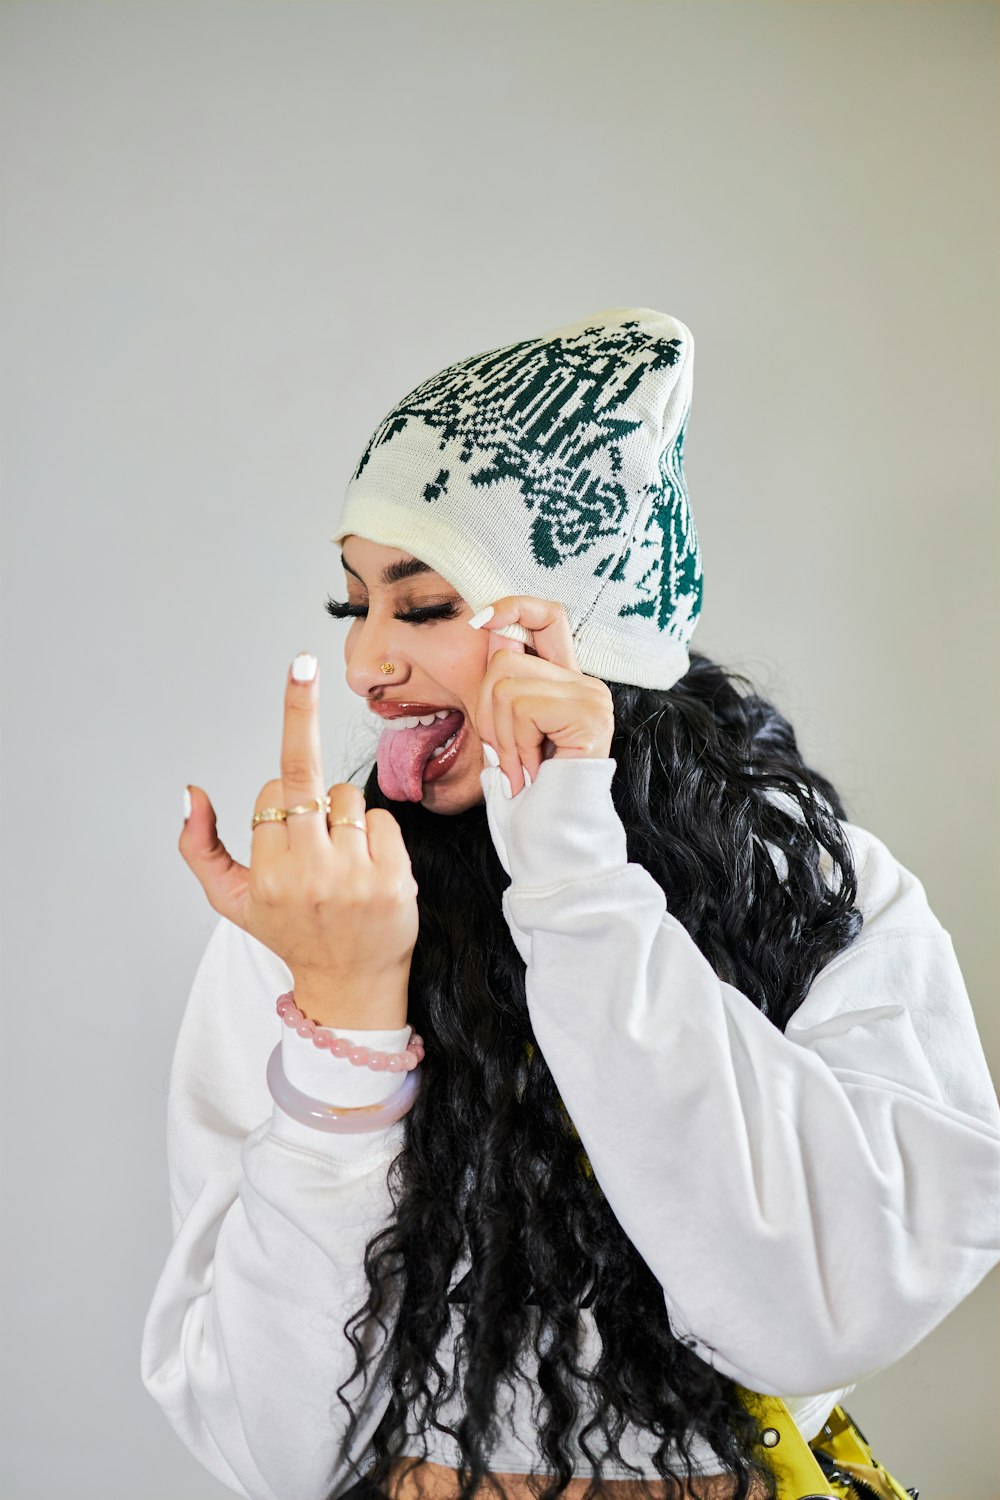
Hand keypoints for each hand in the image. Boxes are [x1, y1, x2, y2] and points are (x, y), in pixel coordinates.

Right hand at [179, 655, 418, 1027]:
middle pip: (308, 780)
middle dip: (302, 728)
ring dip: (344, 816)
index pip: (274, 793)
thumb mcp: (231, 900)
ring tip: (342, 860)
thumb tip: (190, 791)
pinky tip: (369, 866)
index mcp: (267, 877)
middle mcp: (308, 875)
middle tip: (300, 664)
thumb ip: (200, 847)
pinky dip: (377, 833)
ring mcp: (354, 878)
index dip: (280, 797)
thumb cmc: (291, 933)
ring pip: (348, 798)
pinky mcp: (395, 880)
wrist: (350, 986)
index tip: (284, 800)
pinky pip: (384, 819)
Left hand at [472, 598, 615, 794]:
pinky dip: (514, 746)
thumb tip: (488, 629)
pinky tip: (532, 771)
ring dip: (499, 736)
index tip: (482, 621)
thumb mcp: (503, 732)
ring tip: (520, 767)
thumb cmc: (527, 795)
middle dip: (486, 711)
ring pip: (506, 686)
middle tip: (505, 754)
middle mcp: (585, 684)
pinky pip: (523, 709)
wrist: (552, 838)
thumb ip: (500, 687)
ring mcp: (591, 698)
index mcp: (565, 683)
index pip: (548, 615)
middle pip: (505, 659)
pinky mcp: (588, 715)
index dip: (513, 607)